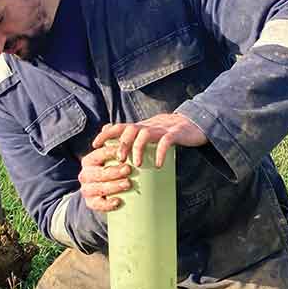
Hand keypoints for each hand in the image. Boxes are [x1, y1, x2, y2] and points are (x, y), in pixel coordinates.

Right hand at [78, 143, 132, 212]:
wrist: (102, 192)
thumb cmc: (112, 170)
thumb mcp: (112, 158)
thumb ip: (116, 147)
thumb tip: (121, 131)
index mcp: (89, 161)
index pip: (99, 154)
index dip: (111, 153)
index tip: (125, 153)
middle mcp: (85, 175)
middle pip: (99, 173)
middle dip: (114, 171)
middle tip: (129, 169)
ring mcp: (86, 190)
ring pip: (99, 188)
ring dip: (114, 186)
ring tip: (128, 184)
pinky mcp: (90, 203)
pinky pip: (98, 204)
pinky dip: (108, 204)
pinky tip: (118, 201)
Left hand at [92, 112, 207, 168]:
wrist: (192, 123)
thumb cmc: (165, 133)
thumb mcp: (146, 132)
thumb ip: (130, 134)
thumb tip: (107, 132)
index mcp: (140, 127)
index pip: (118, 126)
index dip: (105, 134)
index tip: (95, 145)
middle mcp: (148, 126)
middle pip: (130, 130)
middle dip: (122, 144)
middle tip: (118, 159)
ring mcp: (161, 129)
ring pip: (145, 135)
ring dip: (138, 149)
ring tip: (136, 164)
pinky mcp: (175, 134)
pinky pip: (166, 142)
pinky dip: (160, 153)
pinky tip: (157, 165)